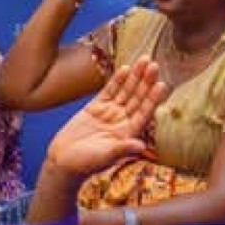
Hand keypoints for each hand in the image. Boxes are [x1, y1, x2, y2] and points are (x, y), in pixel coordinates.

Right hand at [45, 60, 169, 179]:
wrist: (63, 162)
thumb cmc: (85, 164)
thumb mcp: (104, 157)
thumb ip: (122, 149)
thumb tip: (141, 146)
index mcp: (128, 133)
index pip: (144, 113)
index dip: (153, 99)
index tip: (162, 85)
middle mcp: (122, 121)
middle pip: (137, 98)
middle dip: (146, 82)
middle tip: (155, 65)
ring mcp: (110, 113)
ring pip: (125, 91)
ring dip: (135, 77)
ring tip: (145, 60)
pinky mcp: (95, 107)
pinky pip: (109, 91)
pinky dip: (117, 80)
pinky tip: (125, 69)